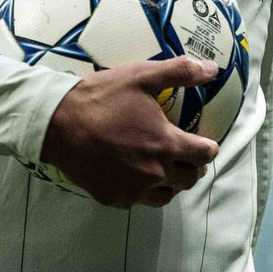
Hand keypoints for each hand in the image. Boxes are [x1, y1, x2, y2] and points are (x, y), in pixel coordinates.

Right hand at [39, 57, 221, 207]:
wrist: (59, 125)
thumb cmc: (103, 98)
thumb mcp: (143, 76)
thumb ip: (181, 72)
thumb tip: (213, 70)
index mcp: (166, 144)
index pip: (205, 155)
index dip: (209, 147)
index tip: (204, 141)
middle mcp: (155, 173)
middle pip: (190, 179)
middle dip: (194, 166)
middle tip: (187, 154)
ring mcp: (133, 190)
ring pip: (167, 195)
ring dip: (173, 183)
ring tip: (166, 168)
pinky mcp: (113, 198)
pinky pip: (139, 201)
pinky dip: (145, 191)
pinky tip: (137, 176)